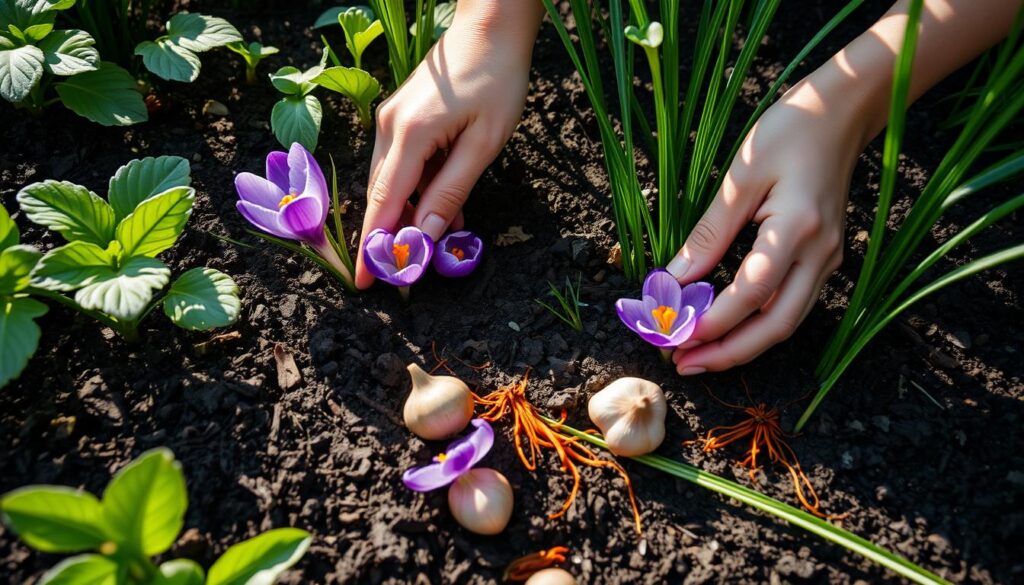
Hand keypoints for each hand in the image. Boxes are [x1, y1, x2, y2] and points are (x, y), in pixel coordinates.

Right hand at [355, 1, 542, 288]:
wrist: (492, 26)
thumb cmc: (496, 80)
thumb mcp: (484, 143)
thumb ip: (453, 190)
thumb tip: (427, 234)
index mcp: (410, 135)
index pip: (384, 203)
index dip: (374, 245)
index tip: (365, 281)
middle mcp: (390, 127)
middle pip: (382, 195)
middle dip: (391, 234)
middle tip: (407, 269)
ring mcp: (392, 119)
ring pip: (393, 180)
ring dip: (414, 209)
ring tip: (445, 233)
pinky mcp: (401, 115)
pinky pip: (403, 162)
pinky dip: (420, 186)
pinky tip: (447, 200)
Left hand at [667, 0, 1019, 374]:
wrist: (842, 112)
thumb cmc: (790, 131)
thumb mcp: (740, 176)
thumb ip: (710, 232)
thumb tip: (675, 277)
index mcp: (797, 229)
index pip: (750, 294)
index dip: (711, 321)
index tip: (673, 333)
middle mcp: (820, 254)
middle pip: (776, 326)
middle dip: (727, 352)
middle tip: (682, 363)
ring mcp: (828, 259)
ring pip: (786, 323)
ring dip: (742, 345)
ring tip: (698, 355)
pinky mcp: (825, 258)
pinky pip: (792, 305)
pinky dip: (758, 325)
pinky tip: (727, 328)